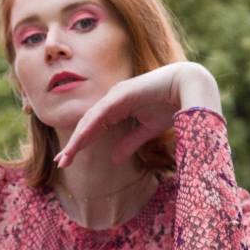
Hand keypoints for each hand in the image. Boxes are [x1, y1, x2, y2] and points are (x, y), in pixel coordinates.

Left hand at [54, 61, 220, 167]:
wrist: (189, 87)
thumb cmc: (171, 105)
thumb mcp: (147, 131)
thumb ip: (130, 143)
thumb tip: (113, 160)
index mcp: (116, 108)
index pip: (93, 129)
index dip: (80, 144)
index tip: (68, 161)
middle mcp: (112, 101)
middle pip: (86, 125)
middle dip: (73, 145)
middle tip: (60, 162)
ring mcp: (115, 95)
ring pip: (90, 120)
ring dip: (77, 140)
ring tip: (66, 157)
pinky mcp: (121, 95)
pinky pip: (101, 114)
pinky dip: (90, 129)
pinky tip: (80, 142)